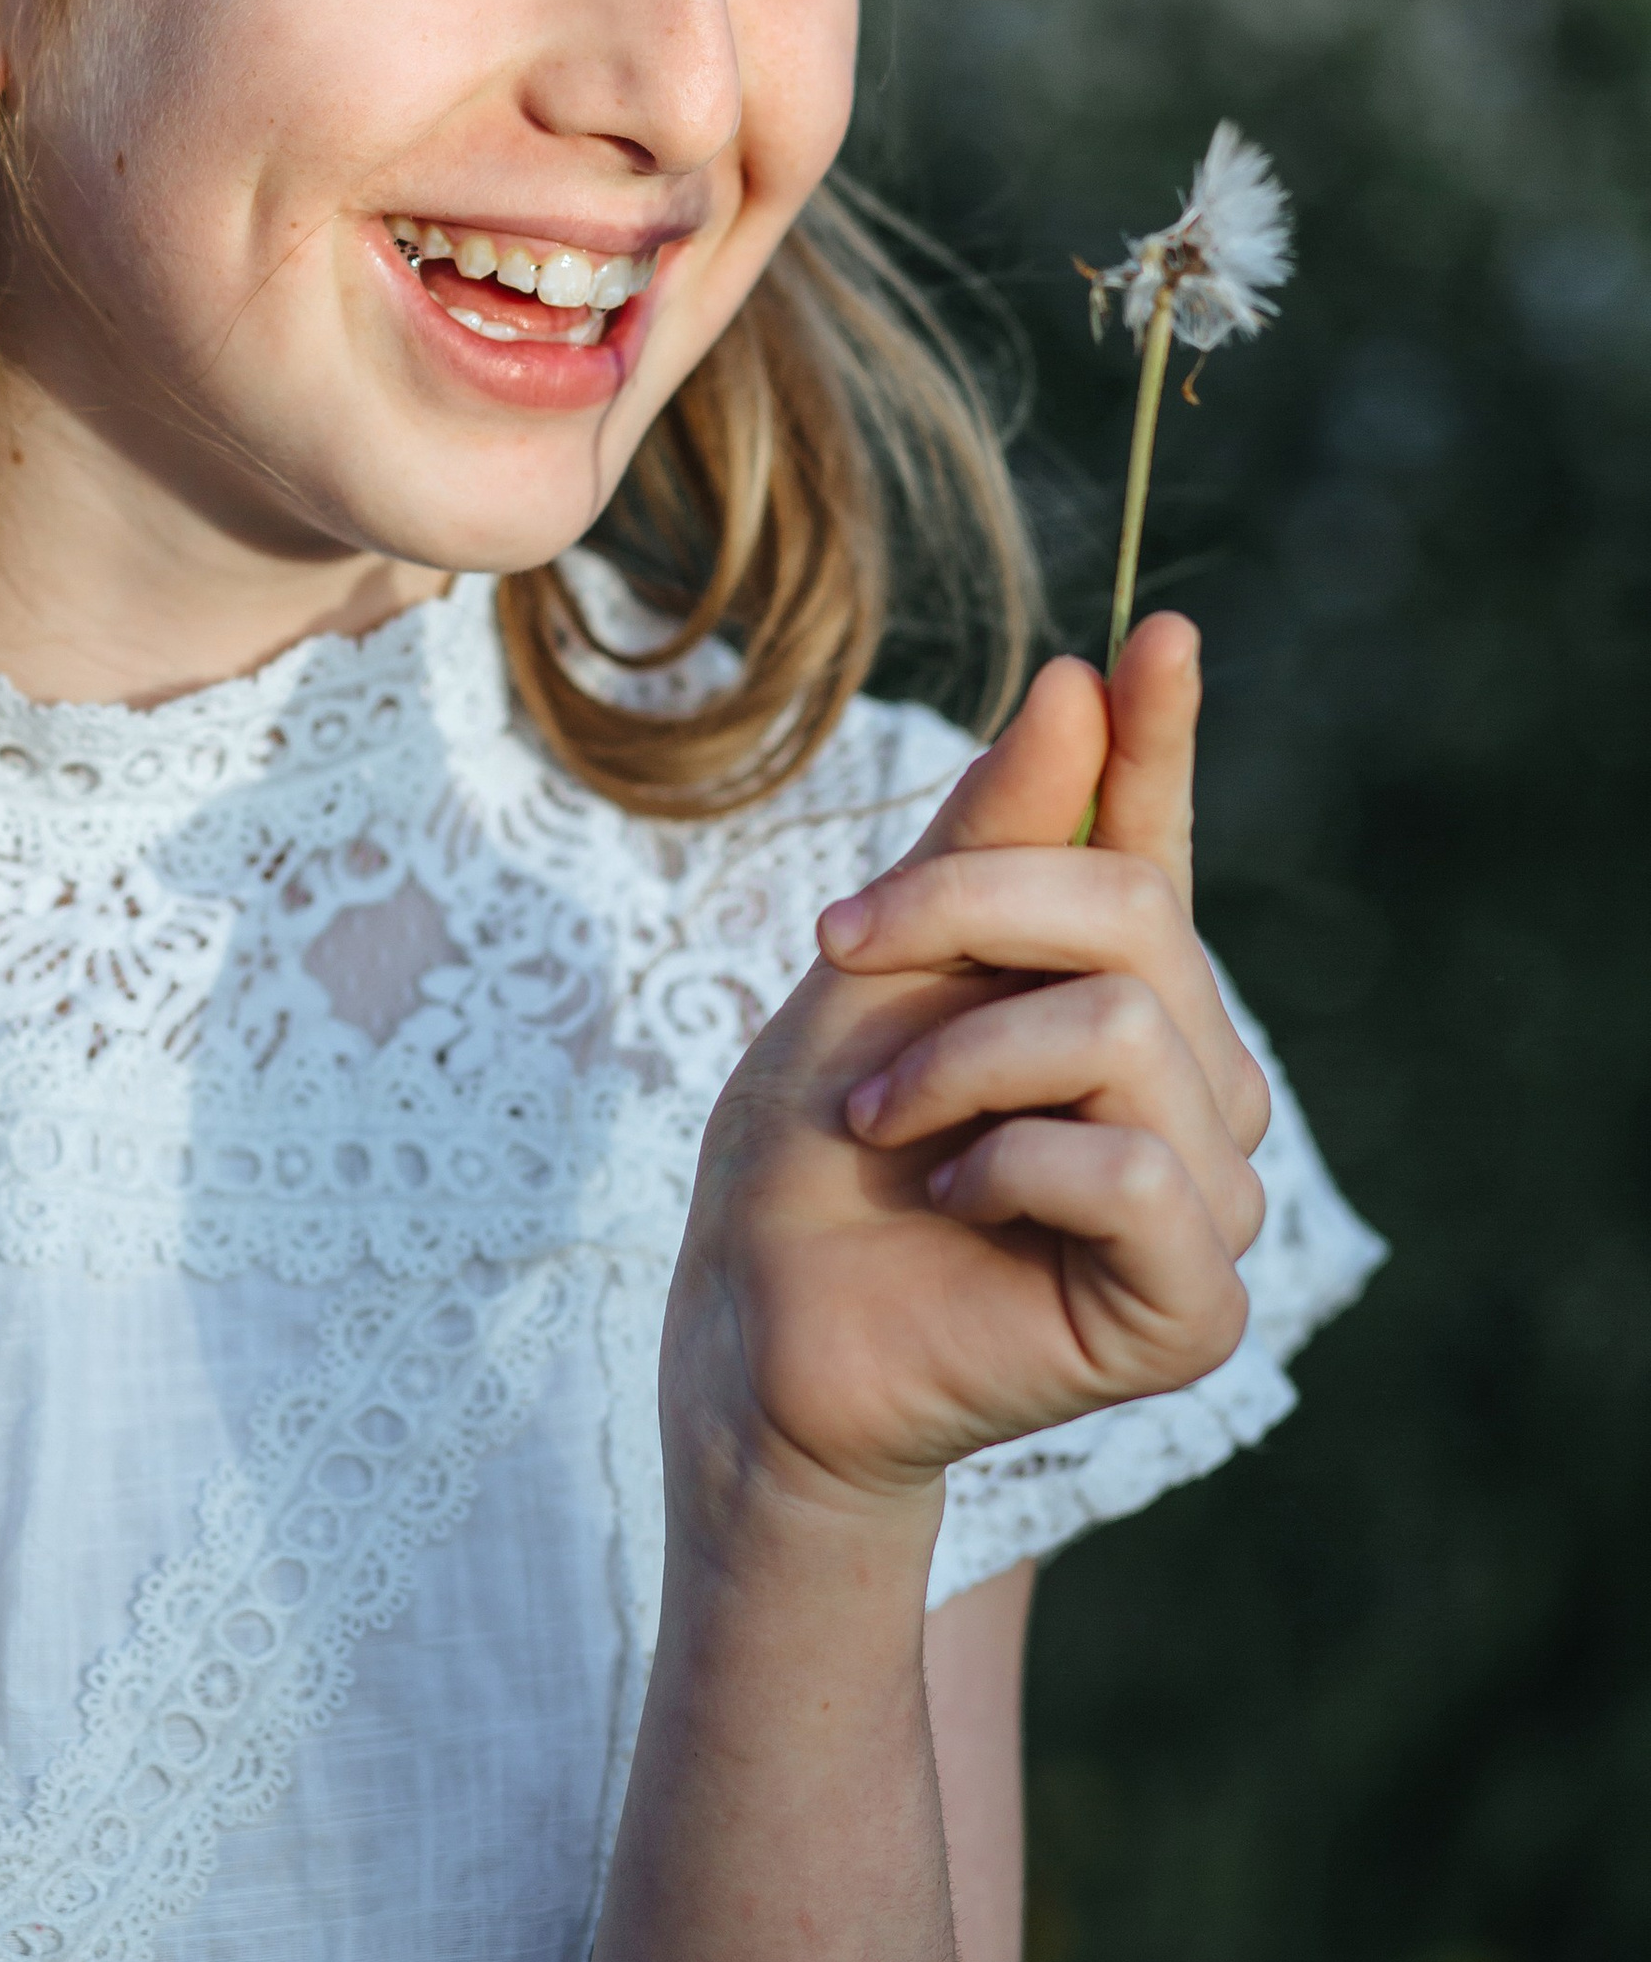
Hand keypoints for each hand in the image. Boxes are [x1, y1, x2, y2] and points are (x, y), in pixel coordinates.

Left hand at [658, 615, 1271, 1547]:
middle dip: (964, 910)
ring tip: (893, 1127)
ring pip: (1127, 1026)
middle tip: (842, 954)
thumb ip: (987, 839)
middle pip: (1131, 911)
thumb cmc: (811, 1151)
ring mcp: (1207, 1195)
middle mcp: (1187, 1080)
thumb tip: (1079, 684)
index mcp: (1114, 988)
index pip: (1156, 841)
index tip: (1157, 633)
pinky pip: (1132, 1167)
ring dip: (963, 1060)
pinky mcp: (1194, 1304)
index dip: (1164, 737)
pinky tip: (957, 1203)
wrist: (754, 1328)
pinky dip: (1011, 1164)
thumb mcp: (879, 962)